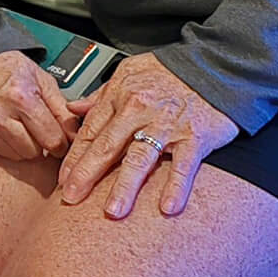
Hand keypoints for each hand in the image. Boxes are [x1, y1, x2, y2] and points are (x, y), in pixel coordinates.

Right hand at [0, 50, 76, 161]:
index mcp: (20, 97)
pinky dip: (0, 142)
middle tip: (32, 125)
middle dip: (38, 142)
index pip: (53, 140)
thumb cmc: (4, 67)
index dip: (59, 141)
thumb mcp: (40, 79)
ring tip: (14, 123)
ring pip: (13, 155)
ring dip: (19, 144)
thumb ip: (61, 109)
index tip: (57, 138)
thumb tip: (75, 137)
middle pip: (33, 152)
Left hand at [57, 53, 236, 219]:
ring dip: (125, 186)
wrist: (214, 65)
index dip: (75, 157)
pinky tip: (166, 207)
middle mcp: (139, 111)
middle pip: (107, 147)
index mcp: (120, 97)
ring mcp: (166, 125)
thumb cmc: (169, 71)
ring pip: (140, 158)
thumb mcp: (128, 73)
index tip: (63, 179)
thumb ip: (101, 94)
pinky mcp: (195, 136)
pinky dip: (175, 186)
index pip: (90, 132)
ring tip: (113, 211)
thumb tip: (73, 109)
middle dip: (87, 174)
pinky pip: (184, 165)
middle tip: (71, 197)